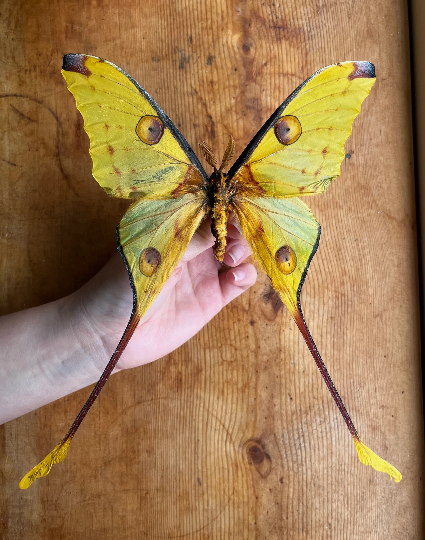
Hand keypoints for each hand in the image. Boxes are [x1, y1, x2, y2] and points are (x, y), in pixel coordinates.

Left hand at [70, 217, 256, 372]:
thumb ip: (192, 237)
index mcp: (173, 227)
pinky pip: (239, 280)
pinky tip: (234, 277)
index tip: (231, 205)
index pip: (205, 206)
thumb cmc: (123, 285)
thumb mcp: (158, 254)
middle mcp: (191, 246)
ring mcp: (203, 271)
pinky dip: (246, 274)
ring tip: (231, 258)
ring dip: (242, 248)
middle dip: (235, 226)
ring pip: (237, 250)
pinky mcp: (212, 298)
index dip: (221, 204)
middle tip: (231, 237)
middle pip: (226, 227)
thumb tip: (222, 216)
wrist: (112, 333)